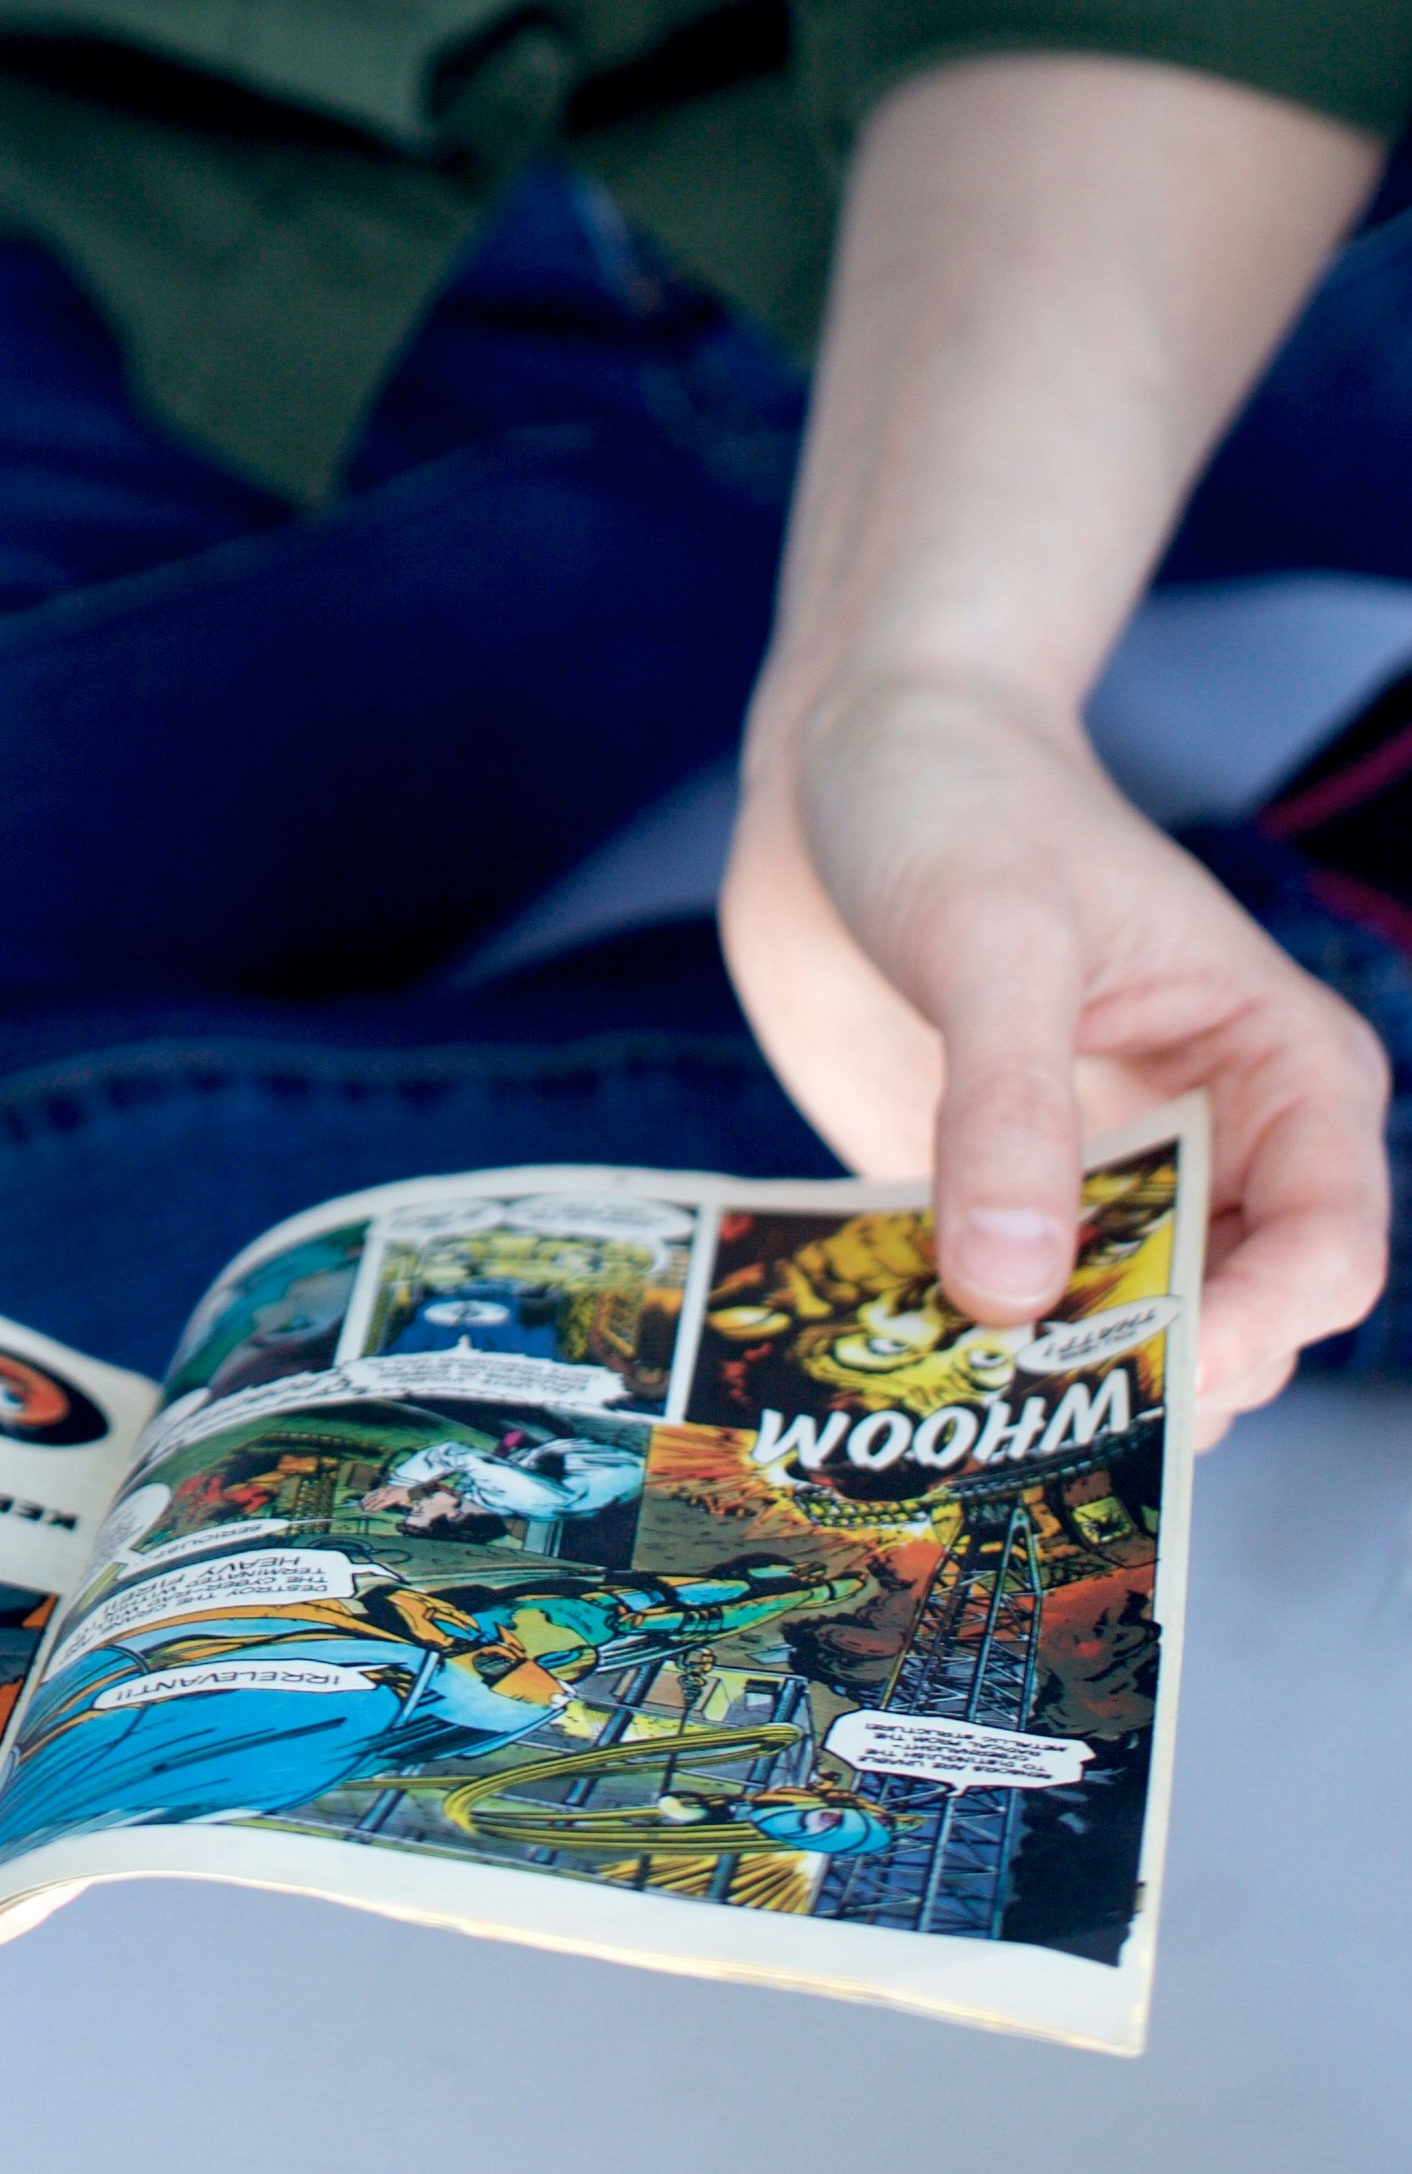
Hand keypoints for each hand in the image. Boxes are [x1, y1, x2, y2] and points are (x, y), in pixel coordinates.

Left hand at [725, 674, 1389, 1442]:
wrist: (848, 757)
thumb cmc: (960, 804)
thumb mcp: (991, 941)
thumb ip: (1005, 1109)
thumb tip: (1014, 1287)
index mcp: (1276, 1073)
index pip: (1325, 1253)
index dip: (1254, 1329)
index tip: (1148, 1367)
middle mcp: (1208, 1148)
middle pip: (1224, 1329)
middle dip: (1136, 1382)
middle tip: (1016, 1412)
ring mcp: (1094, 1183)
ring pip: (1109, 1344)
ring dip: (1033, 1386)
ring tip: (938, 1417)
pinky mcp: (984, 1200)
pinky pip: (990, 1314)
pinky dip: (949, 1351)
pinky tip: (873, 1381)